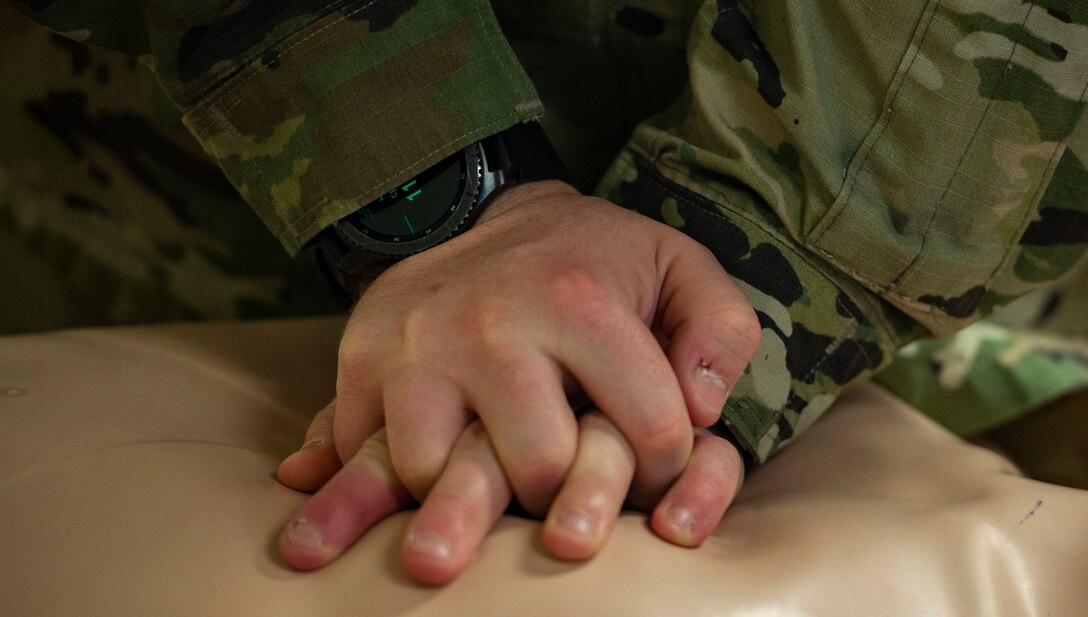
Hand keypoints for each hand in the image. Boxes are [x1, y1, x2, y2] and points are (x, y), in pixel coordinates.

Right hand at [278, 179, 759, 576]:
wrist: (488, 209)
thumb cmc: (595, 258)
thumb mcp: (679, 267)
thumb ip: (721, 330)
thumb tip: (702, 411)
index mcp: (579, 298)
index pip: (649, 431)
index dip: (667, 469)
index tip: (651, 466)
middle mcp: (489, 323)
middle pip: (539, 472)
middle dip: (569, 499)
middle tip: (574, 490)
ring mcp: (414, 344)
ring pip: (437, 480)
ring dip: (472, 503)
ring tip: (496, 490)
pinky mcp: (358, 360)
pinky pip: (361, 457)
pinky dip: (378, 490)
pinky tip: (391, 499)